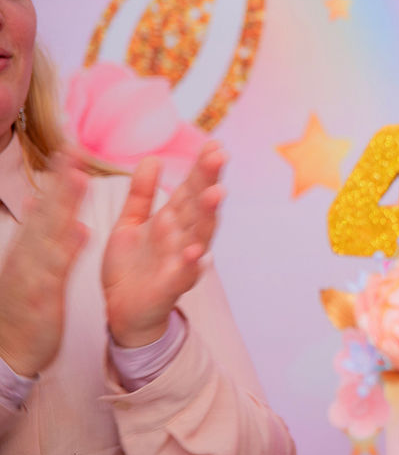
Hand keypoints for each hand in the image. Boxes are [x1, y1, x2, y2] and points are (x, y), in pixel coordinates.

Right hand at [0, 154, 89, 376]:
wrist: (5, 351)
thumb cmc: (22, 306)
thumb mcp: (30, 265)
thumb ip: (38, 233)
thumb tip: (40, 200)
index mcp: (29, 248)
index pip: (45, 207)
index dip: (58, 179)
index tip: (70, 149)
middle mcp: (27, 255)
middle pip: (46, 212)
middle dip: (61, 181)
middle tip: (72, 149)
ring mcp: (31, 273)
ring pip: (49, 234)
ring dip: (64, 205)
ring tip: (79, 178)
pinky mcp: (40, 296)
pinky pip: (55, 269)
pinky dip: (66, 250)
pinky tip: (80, 231)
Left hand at [102, 141, 226, 347]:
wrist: (123, 311)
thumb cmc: (133, 267)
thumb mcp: (131, 223)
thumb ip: (142, 194)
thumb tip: (152, 158)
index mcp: (173, 221)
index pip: (191, 189)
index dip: (201, 168)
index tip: (214, 144)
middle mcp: (182, 237)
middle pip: (199, 205)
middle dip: (209, 181)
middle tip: (219, 156)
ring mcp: (180, 261)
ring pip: (199, 234)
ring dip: (207, 215)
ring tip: (215, 193)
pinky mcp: (170, 286)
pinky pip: (183, 274)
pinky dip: (191, 264)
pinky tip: (196, 251)